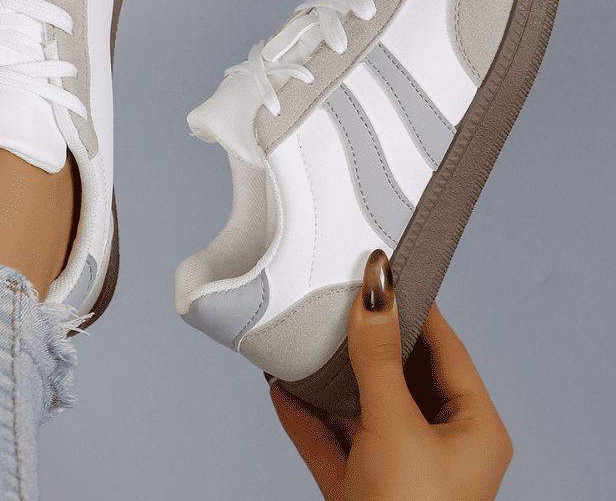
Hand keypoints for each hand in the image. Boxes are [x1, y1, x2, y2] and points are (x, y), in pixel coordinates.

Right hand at [268, 249, 512, 499]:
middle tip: (337, 298)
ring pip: (359, 408)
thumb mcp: (396, 425)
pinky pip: (330, 441)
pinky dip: (305, 416)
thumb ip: (379, 358)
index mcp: (470, 428)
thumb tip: (376, 291)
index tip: (386, 271)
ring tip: (301, 337)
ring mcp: (395, 468)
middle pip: (398, 375)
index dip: (415, 307)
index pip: (444, 348)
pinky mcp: (359, 490)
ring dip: (327, 378)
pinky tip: (280, 387)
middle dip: (363, 341)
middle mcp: (436, 446)